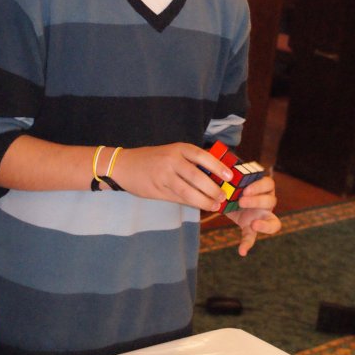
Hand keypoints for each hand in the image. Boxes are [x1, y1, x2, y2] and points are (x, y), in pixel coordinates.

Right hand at [116, 143, 232, 211]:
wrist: (124, 165)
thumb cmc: (153, 158)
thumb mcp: (171, 153)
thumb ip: (189, 163)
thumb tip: (213, 177)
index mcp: (178, 148)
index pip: (202, 156)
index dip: (217, 166)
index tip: (229, 176)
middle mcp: (171, 160)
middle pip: (196, 176)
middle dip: (212, 188)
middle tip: (223, 197)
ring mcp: (163, 175)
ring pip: (187, 191)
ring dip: (203, 200)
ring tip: (214, 205)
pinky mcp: (157, 189)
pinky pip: (177, 198)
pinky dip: (190, 203)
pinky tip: (199, 206)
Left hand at [225, 174, 280, 255]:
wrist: (227, 198)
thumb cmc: (232, 186)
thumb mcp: (232, 181)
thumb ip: (231, 179)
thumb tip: (221, 179)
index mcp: (262, 187)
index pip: (268, 184)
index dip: (259, 187)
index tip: (245, 190)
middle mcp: (266, 203)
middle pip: (271, 201)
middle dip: (256, 201)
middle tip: (241, 201)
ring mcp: (261, 217)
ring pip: (272, 220)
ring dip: (261, 223)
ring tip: (250, 222)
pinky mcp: (251, 229)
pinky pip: (252, 237)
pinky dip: (247, 244)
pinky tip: (242, 252)